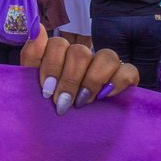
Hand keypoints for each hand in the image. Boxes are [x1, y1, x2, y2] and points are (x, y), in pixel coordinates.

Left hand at [20, 25, 137, 114]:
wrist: (67, 133)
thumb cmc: (51, 105)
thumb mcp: (33, 84)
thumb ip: (32, 55)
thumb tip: (37, 26)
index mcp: (60, 55)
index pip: (57, 43)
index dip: (51, 65)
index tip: (46, 89)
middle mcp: (83, 55)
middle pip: (79, 52)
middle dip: (69, 80)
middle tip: (62, 102)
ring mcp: (105, 64)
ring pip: (106, 55)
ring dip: (92, 80)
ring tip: (83, 102)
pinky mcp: (126, 76)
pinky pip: (128, 70)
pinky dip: (117, 83)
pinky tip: (105, 97)